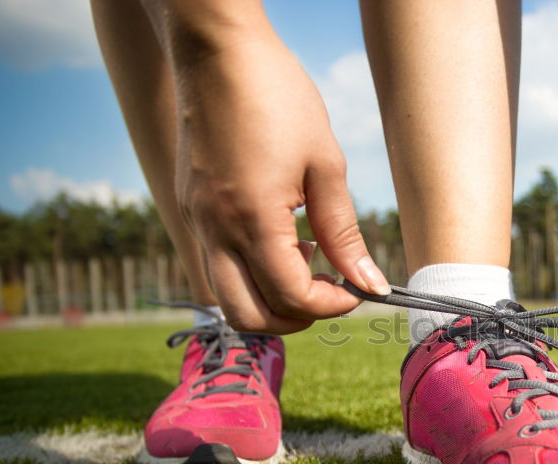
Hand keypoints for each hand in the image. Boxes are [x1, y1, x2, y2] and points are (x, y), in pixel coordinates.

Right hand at [173, 34, 388, 333]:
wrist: (216, 50)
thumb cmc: (277, 96)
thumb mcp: (325, 165)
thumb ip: (344, 233)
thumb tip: (367, 282)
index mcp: (252, 220)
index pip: (292, 297)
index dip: (332, 304)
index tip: (358, 288)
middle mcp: (215, 231)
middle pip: (250, 318)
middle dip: (296, 318)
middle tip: (330, 289)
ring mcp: (196, 222)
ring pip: (227, 299)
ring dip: (270, 300)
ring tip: (305, 259)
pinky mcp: (189, 210)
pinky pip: (216, 267)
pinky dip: (250, 275)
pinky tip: (280, 239)